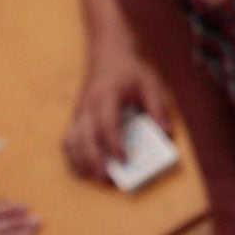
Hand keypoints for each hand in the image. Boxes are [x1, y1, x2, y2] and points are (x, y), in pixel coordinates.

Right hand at [63, 43, 174, 180]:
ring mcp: (79, 113)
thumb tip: (167, 134)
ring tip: (95, 177)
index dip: (114, 143)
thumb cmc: (131, 72)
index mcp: (107, 95)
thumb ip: (157, 108)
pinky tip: (83, 170)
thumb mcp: (150, 84)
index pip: (107, 123)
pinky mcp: (75, 119)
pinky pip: (67, 141)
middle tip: (106, 177)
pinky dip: (72, 157)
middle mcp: (88, 106)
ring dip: (80, 162)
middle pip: (84, 137)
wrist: (108, 56)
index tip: (125, 159)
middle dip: (94, 159)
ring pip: (71, 141)